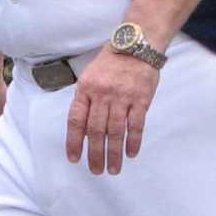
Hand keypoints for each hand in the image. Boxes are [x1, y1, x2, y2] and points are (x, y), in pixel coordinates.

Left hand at [65, 48, 159, 175]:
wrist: (136, 45)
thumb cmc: (111, 63)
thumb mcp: (90, 76)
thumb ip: (85, 99)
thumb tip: (81, 129)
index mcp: (86, 89)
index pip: (76, 120)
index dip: (74, 142)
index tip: (74, 159)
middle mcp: (102, 94)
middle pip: (96, 130)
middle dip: (95, 154)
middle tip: (96, 171)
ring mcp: (122, 97)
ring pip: (115, 131)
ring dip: (113, 153)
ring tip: (113, 169)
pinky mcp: (141, 99)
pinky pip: (136, 125)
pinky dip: (133, 141)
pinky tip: (131, 154)